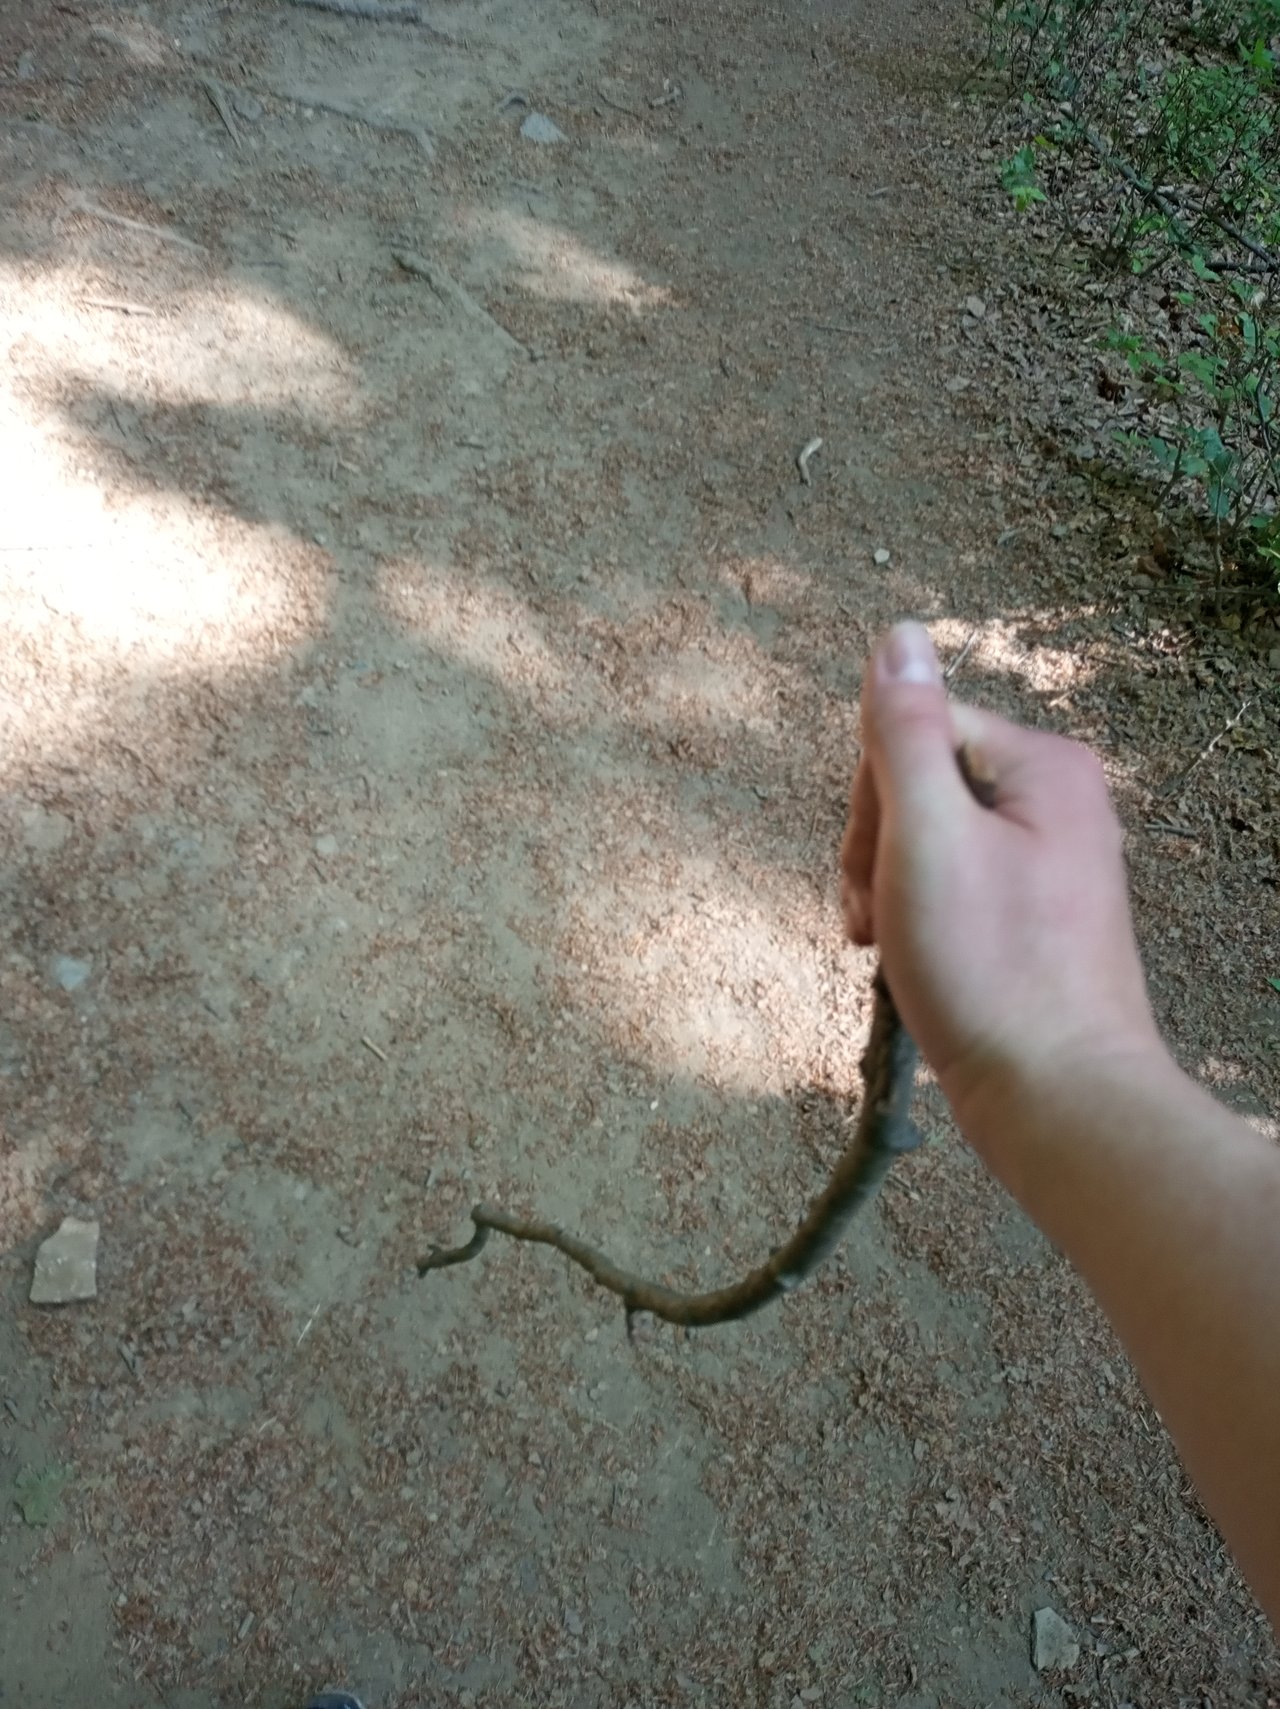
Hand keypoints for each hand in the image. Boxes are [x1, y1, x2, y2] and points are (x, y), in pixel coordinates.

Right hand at [840, 623, 1164, 1130]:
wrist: (1057, 1101)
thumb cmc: (992, 972)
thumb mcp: (927, 836)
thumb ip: (904, 730)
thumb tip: (898, 632)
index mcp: (1043, 765)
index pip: (911, 730)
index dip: (869, 802)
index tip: (873, 877)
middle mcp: (1058, 800)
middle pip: (918, 783)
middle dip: (876, 849)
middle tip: (875, 922)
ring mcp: (1051, 858)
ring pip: (927, 838)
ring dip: (889, 888)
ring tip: (888, 951)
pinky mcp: (1036, 912)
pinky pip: (951, 883)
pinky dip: (918, 919)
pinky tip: (913, 966)